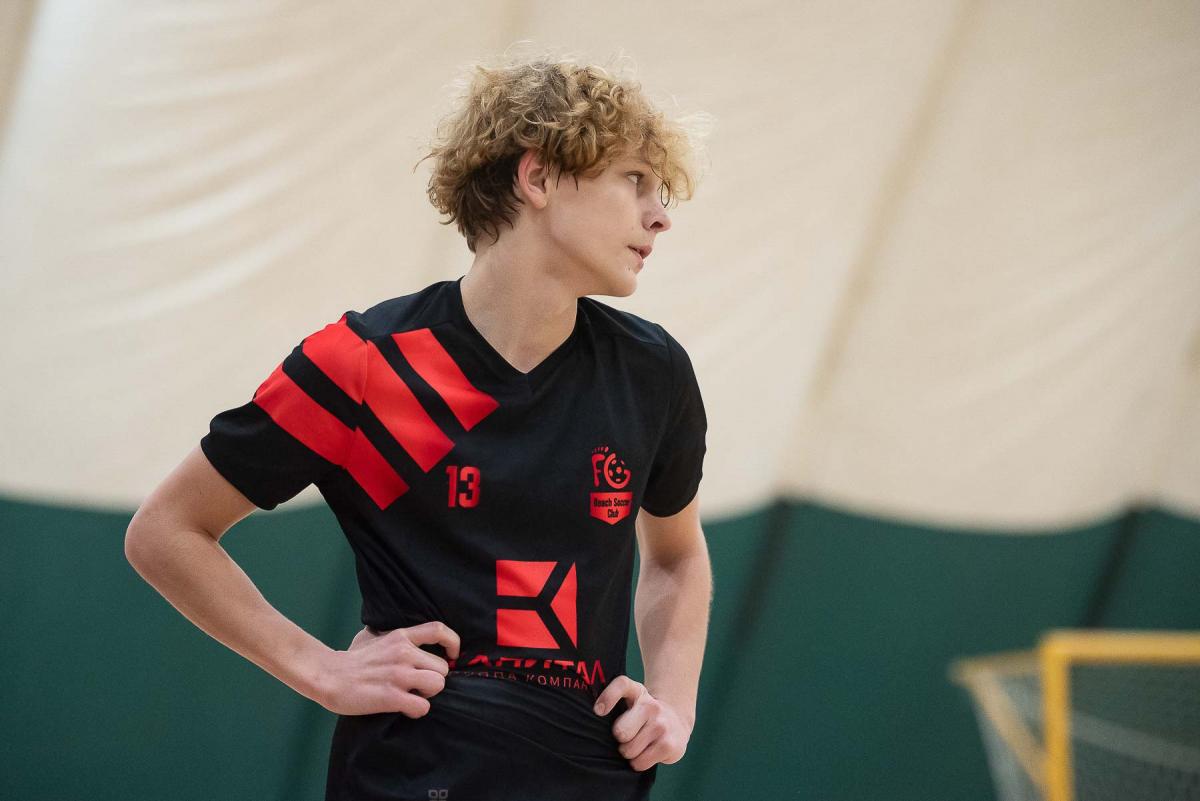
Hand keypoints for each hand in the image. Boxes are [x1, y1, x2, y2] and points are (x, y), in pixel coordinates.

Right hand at [316, 621, 460, 717]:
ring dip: (428, 695)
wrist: (328, 675)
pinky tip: (404, 708)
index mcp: (400, 637)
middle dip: (434, 680)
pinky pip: (423, 706)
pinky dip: (416, 710)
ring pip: (438, 685)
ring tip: (412, 696)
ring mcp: (398, 674)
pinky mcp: (391, 696)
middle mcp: (403, 653)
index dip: (453, 643)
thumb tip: (412, 641)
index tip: (452, 655)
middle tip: (417, 685)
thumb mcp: (375, 637)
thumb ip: (396, 638)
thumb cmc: (352, 660)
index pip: (438, 630)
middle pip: (443, 668)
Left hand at [594, 675, 691, 771]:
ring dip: (629, 753)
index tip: (598, 711)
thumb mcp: (631, 701)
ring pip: (629, 750)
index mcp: (638, 691)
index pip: (622, 685)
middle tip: (626, 737)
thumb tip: (595, 715)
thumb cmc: (643, 714)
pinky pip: (640, 763)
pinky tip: (647, 752)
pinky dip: (639, 763)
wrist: (676, 722)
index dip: (608, 697)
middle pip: (620, 731)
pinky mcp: (668, 745)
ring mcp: (662, 726)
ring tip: (638, 744)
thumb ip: (614, 702)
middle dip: (619, 739)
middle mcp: (651, 706)